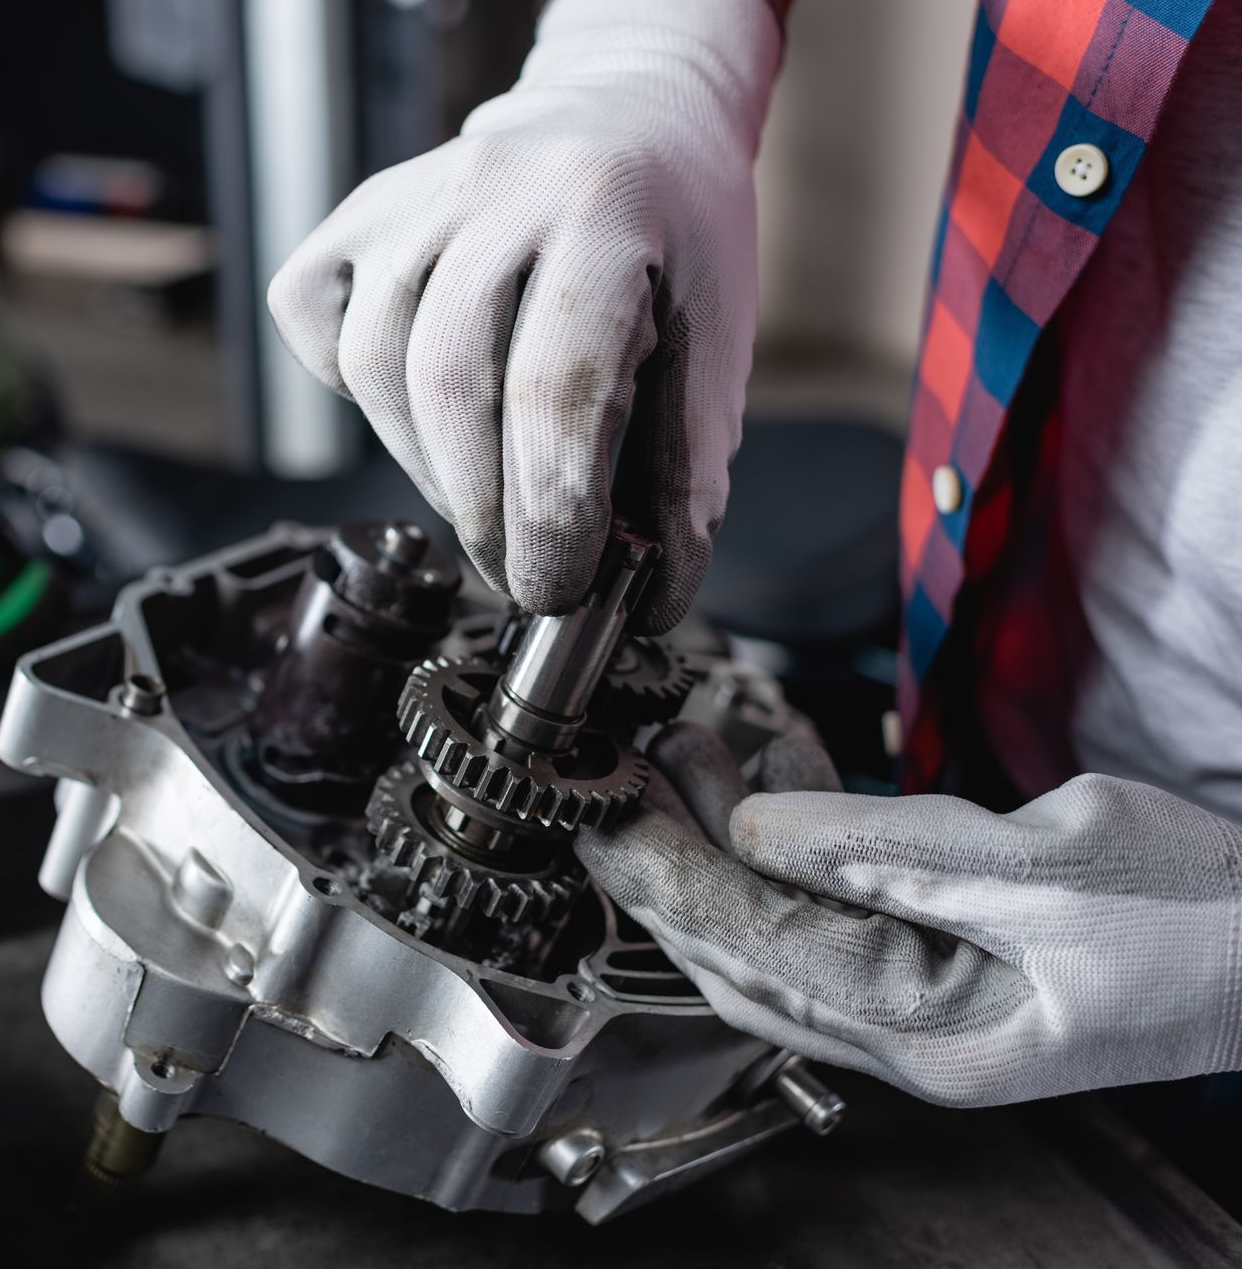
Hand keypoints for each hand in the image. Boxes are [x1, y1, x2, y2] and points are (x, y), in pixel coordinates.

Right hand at [266, 0, 781, 625]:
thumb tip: (644, 597)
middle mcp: (496, 189)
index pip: (556, 384)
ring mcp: (413, 197)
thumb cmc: (675, 238)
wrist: (626, 114)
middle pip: (453, 384)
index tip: (558, 587)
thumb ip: (683, 468)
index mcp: (605, 209)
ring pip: (380, 367)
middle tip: (521, 573)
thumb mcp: (714, 338)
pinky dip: (360, 397)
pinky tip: (421, 416)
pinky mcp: (356, 217)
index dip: (551, 510)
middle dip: (485, 511)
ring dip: (428, 468)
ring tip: (485, 500)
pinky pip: (322, 329)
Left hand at [578, 723, 1241, 1106]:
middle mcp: (913, 1037)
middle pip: (746, 948)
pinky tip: (782, 773)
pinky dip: (801, 841)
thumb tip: (759, 824)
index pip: (756, 950)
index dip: (668, 878)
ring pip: (782, 923)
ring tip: (691, 749)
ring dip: (729, 839)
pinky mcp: (945, 962)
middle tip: (623, 777)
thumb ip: (888, 847)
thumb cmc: (1209, 918)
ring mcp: (927, 1005)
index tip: (604, 818)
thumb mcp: (1047, 865)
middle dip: (676, 859)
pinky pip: (839, 907)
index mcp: (932, 1035)